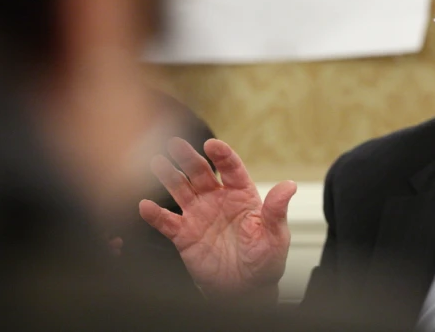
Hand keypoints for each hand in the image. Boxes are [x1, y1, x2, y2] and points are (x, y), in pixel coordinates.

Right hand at [139, 138, 296, 295]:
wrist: (246, 289)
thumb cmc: (265, 259)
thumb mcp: (275, 234)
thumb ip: (276, 209)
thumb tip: (290, 185)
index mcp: (241, 194)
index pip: (231, 168)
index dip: (222, 155)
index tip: (212, 145)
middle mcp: (218, 199)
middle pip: (200, 172)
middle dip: (188, 157)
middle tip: (175, 143)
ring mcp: (199, 215)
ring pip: (180, 189)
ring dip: (167, 176)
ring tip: (155, 162)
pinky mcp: (185, 235)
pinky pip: (166, 222)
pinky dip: (154, 214)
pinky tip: (144, 205)